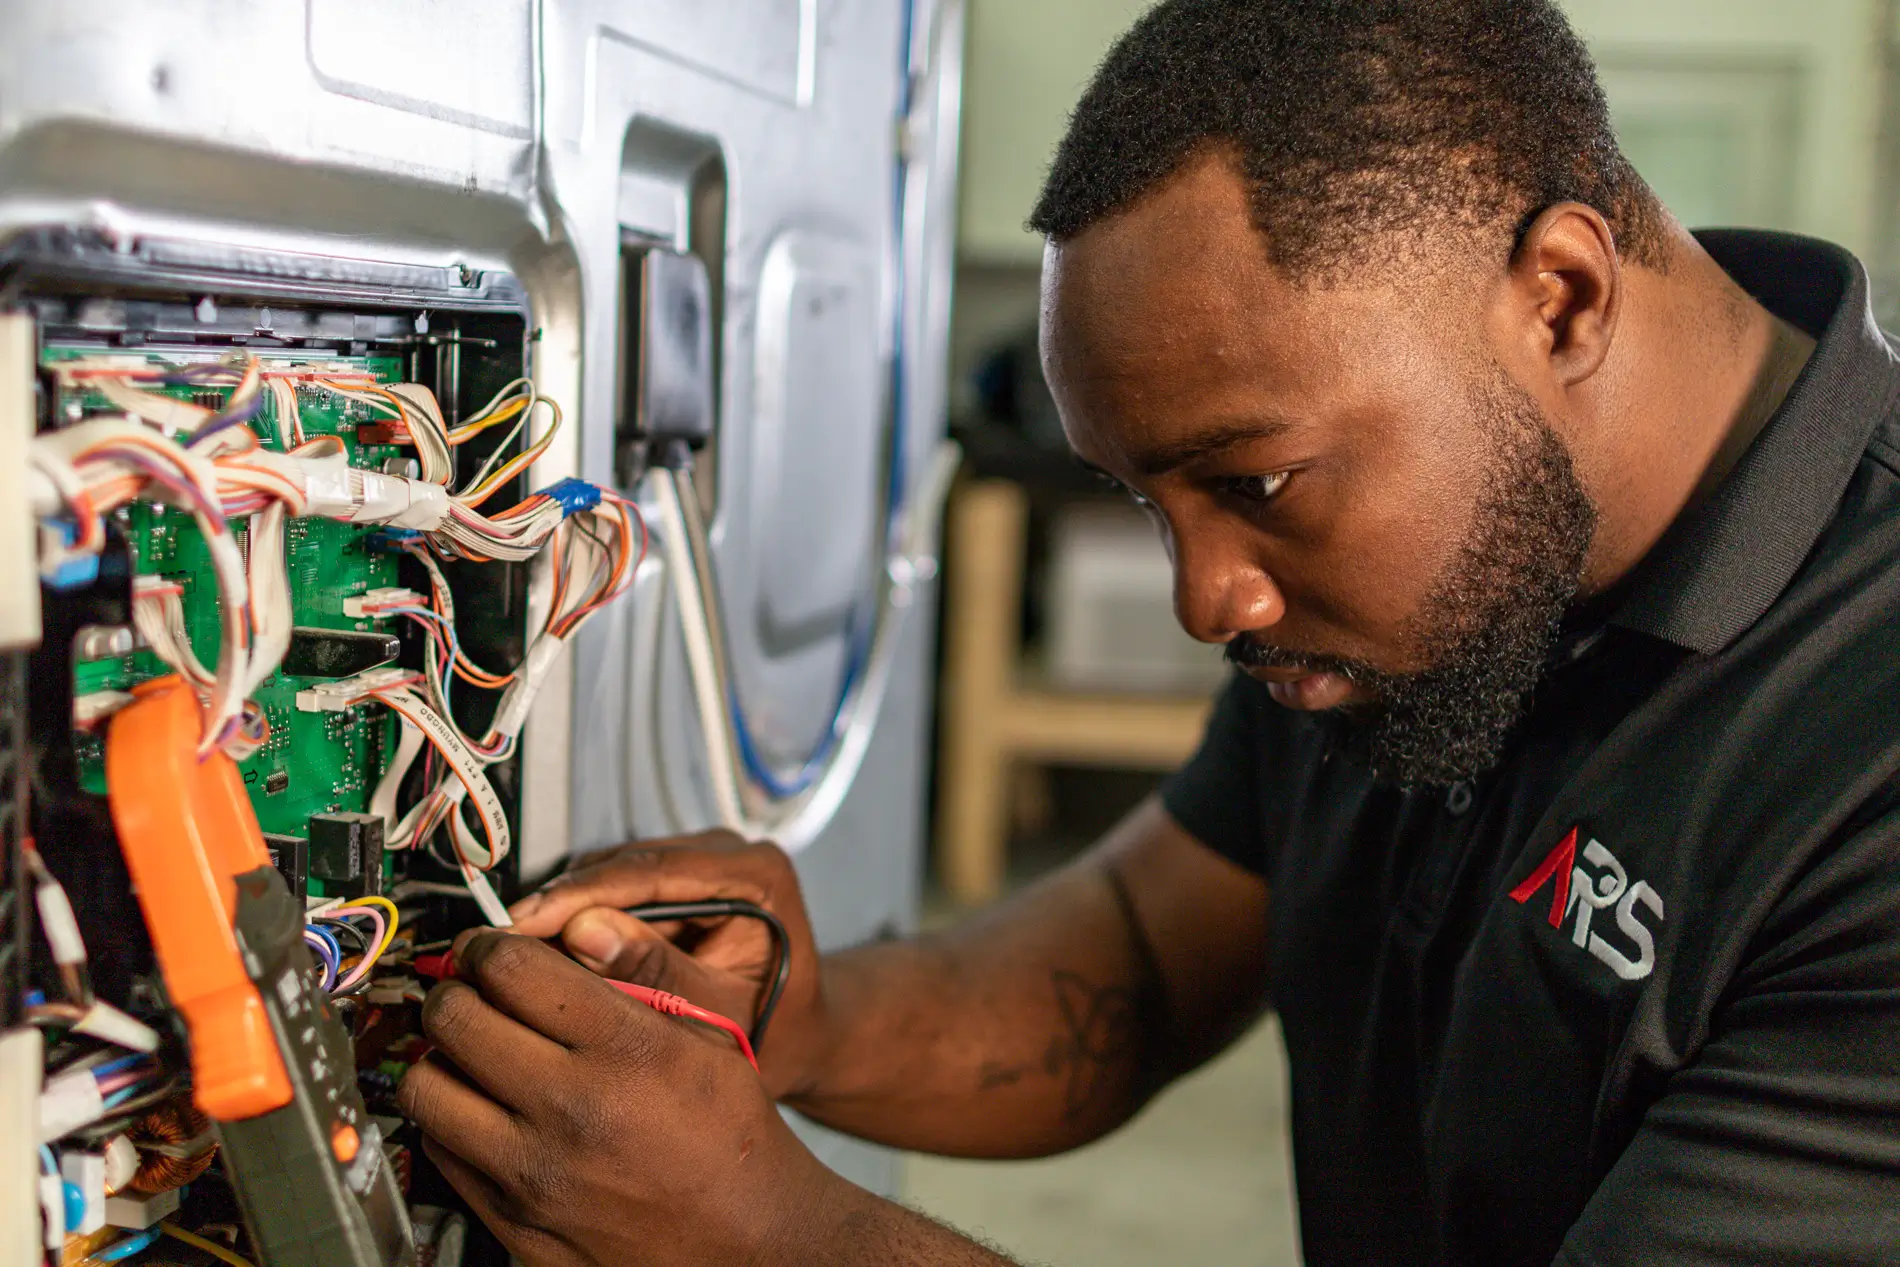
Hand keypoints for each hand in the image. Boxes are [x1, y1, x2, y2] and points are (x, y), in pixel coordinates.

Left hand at [398, 930, 852, 1266]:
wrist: (744, 1237)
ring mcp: (533, 1171)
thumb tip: (566, 931)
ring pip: (427, 1085)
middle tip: (472, 991)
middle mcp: (571, 1107)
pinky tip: (485, 1108)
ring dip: (441, 1056)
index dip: (492, 946)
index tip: (492, 949)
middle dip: (457, 990)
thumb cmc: (728, 1132)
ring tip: (472, 1052)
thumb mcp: (705, 1034)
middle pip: (453, 1017)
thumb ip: (633, 979)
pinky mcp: (511, 1219)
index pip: (510, 967)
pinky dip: (452, 1119)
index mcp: (625, 1049)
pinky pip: (440, 1149)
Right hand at [507, 831, 829, 1098]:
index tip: (523, 923)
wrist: (803, 1034)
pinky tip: (536, 955)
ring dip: (560, 912)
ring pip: (611, 873)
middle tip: (495, 943)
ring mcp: (699, 861)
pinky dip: (575, 920)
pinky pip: (612, 890)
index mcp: (756, 873)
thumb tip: (583, 933)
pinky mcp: (672, 880)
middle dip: (559, 905)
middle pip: (627, 865)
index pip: (655, 870)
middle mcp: (728, 853)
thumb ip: (661, 975)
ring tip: (505, 952)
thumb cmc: (778, 1031)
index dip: (581, 896)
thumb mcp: (721, 1014)